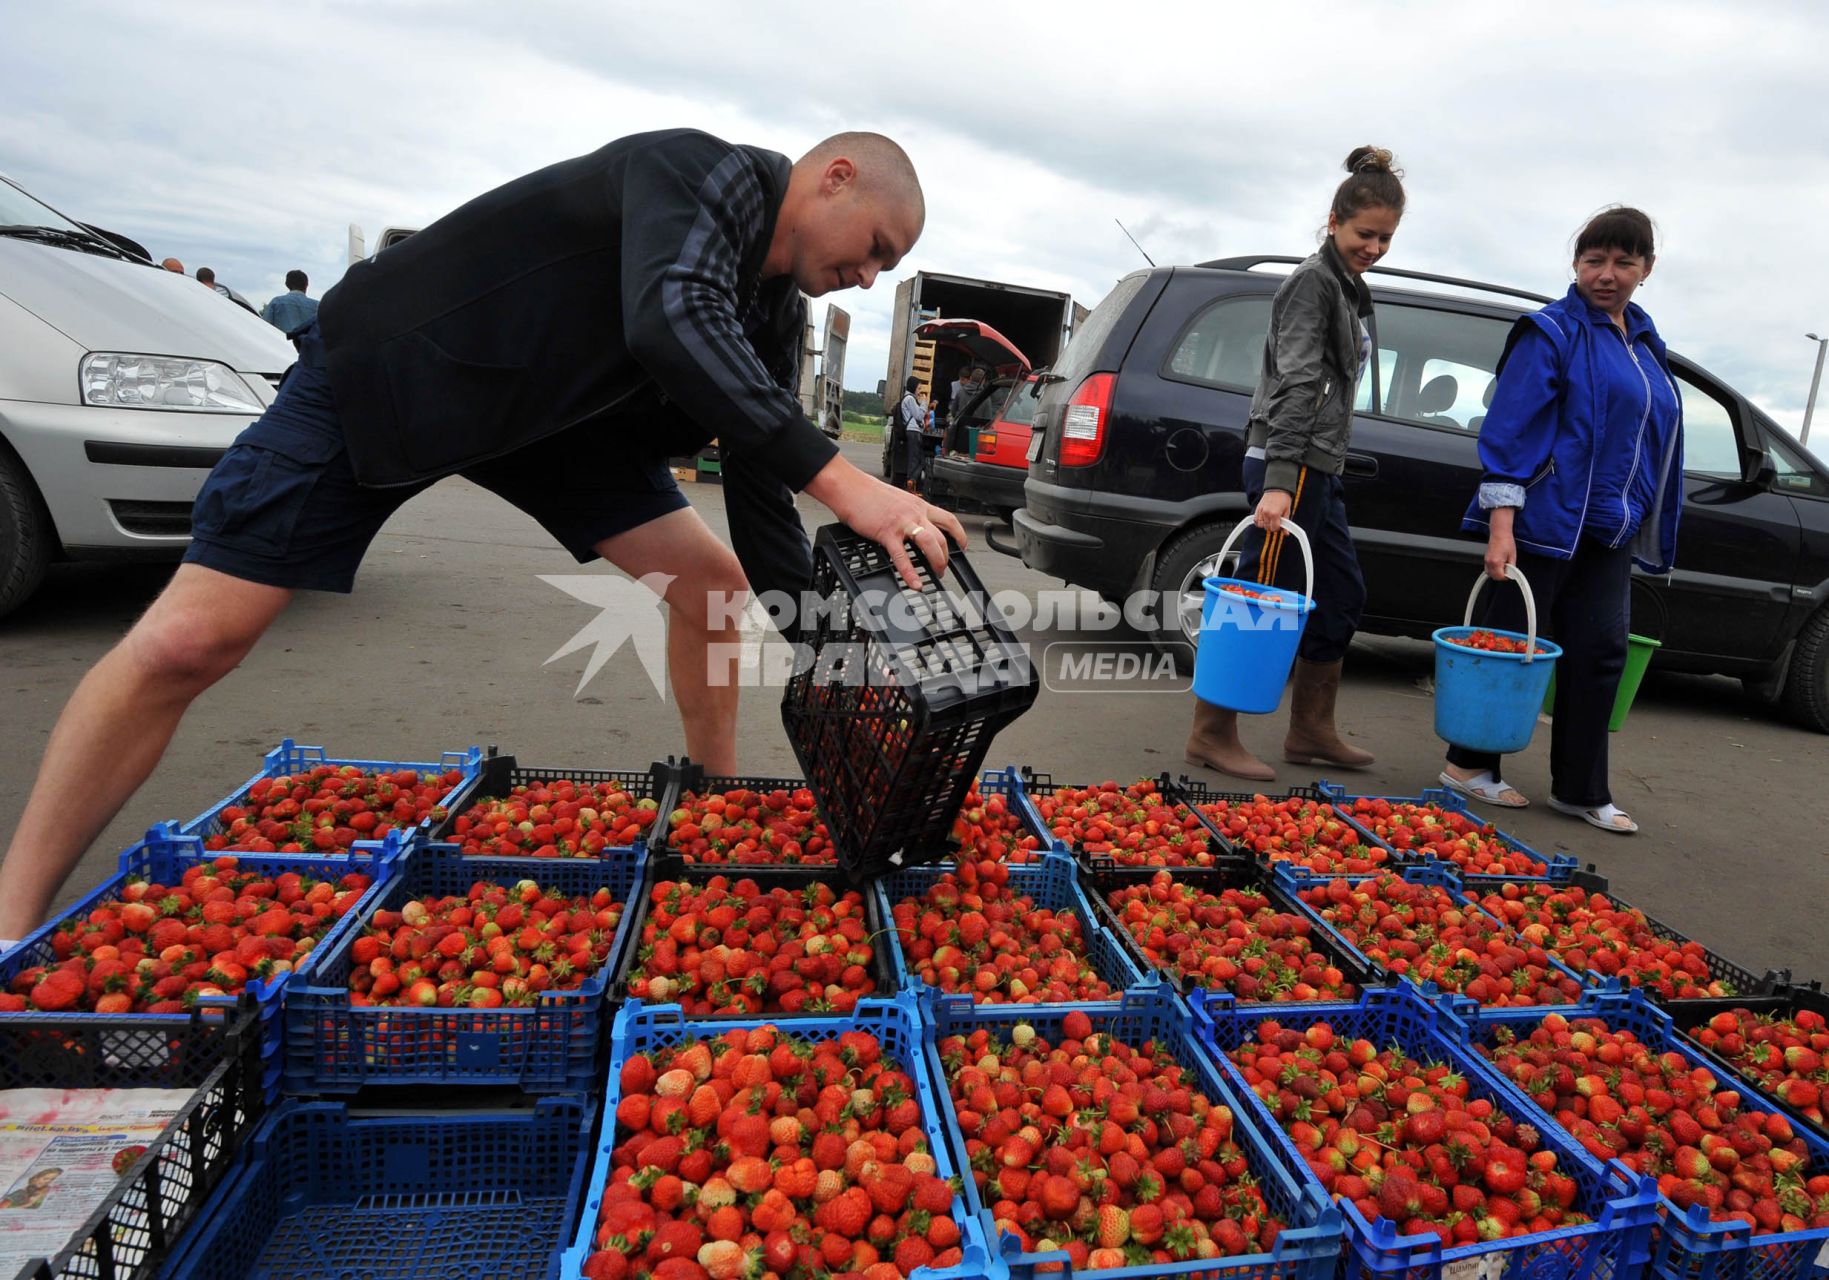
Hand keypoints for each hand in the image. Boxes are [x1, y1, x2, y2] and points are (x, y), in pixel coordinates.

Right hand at [805, 455, 967, 589]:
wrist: (850, 487)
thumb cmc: (867, 493)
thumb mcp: (897, 499)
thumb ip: (908, 512)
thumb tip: (912, 524)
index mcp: (918, 505)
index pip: (948, 519)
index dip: (959, 534)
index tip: (962, 544)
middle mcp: (914, 513)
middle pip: (942, 536)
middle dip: (947, 555)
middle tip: (944, 567)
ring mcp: (902, 523)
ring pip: (930, 543)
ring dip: (937, 561)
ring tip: (937, 573)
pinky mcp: (887, 533)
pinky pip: (902, 556)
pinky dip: (910, 573)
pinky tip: (915, 583)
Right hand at [1254, 489, 1292, 531]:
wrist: (1277, 488)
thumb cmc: (1283, 498)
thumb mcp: (1287, 511)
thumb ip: (1286, 523)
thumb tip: (1286, 533)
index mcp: (1275, 514)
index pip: (1274, 528)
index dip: (1277, 528)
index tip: (1280, 525)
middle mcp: (1266, 513)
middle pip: (1267, 528)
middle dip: (1272, 526)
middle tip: (1276, 521)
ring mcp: (1261, 511)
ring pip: (1260, 525)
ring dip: (1265, 524)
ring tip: (1270, 519)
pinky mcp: (1257, 509)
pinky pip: (1255, 520)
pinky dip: (1259, 521)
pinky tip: (1264, 519)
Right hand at [1484, 529, 1516, 580]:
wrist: (1499, 533)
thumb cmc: (1506, 541)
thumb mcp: (1513, 555)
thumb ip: (1512, 567)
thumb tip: (1512, 573)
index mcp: (1496, 562)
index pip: (1500, 576)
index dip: (1506, 577)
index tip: (1510, 575)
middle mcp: (1489, 562)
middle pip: (1494, 577)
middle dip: (1501, 576)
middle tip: (1507, 571)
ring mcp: (1486, 560)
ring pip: (1490, 574)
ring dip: (1496, 573)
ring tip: (1503, 568)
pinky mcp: (1485, 559)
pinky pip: (1488, 569)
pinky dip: (1493, 570)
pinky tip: (1498, 566)